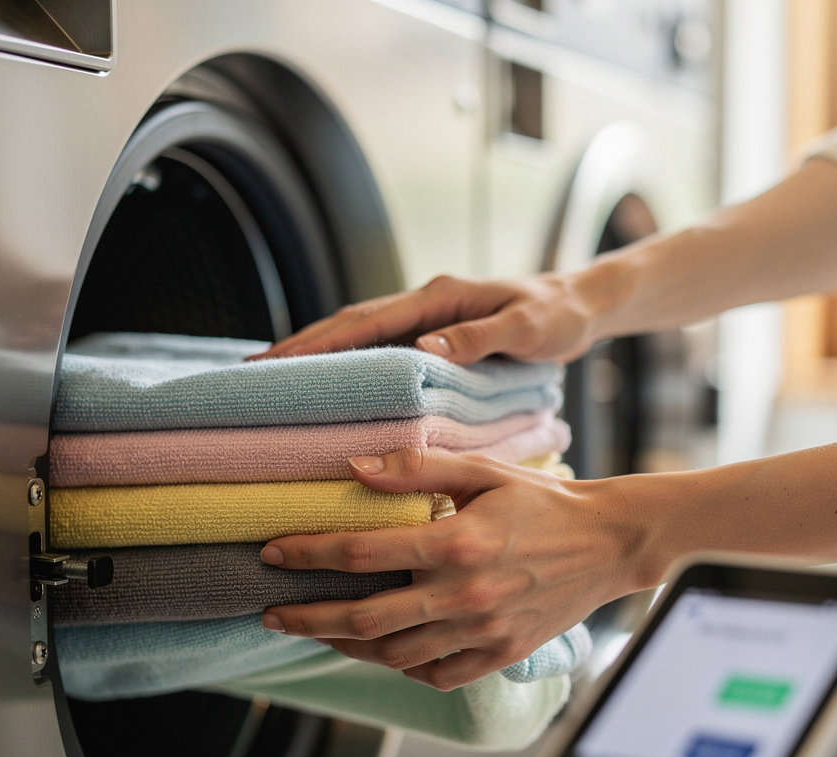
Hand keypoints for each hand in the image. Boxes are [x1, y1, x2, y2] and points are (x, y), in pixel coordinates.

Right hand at [248, 271, 604, 365]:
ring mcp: (428, 317)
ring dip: (320, 353)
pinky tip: (334, 381)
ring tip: (277, 377)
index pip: (366, 321)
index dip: (320, 342)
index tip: (276, 361)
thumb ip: (479, 337)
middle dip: (302, 345)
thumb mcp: (527, 327)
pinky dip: (351, 361)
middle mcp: (426, 303)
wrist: (581, 304)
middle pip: (350, 323)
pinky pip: (383, 347)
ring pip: (361, 334)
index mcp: (438, 297)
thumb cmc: (557, 315)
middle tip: (255, 370)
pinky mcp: (437, 333)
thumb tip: (423, 351)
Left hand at [259, 449, 634, 688]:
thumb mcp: (484, 471)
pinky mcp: (501, 654)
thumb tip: (354, 467)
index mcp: (457, 542)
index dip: (308, 553)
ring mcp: (484, 631)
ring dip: (345, 646)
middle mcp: (465, 593)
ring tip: (317, 632)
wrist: (608, 543)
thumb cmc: (543, 502)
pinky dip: (401, 666)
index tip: (273, 552)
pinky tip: (383, 651)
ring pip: (394, 654)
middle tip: (273, 614)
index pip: (361, 553)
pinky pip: (437, 674)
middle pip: (365, 619)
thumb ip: (418, 468)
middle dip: (308, 618)